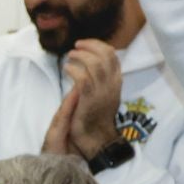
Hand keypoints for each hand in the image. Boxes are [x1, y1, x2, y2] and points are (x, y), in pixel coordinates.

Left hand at [58, 39, 122, 157]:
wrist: (97, 138)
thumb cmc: (96, 117)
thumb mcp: (103, 94)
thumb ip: (100, 79)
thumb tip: (91, 63)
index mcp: (116, 82)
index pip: (113, 55)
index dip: (99, 45)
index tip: (86, 44)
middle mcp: (112, 84)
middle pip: (106, 55)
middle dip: (90, 46)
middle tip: (76, 46)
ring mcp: (102, 92)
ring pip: (95, 64)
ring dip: (80, 56)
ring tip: (70, 56)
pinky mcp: (89, 100)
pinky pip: (83, 78)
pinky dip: (74, 70)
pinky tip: (67, 69)